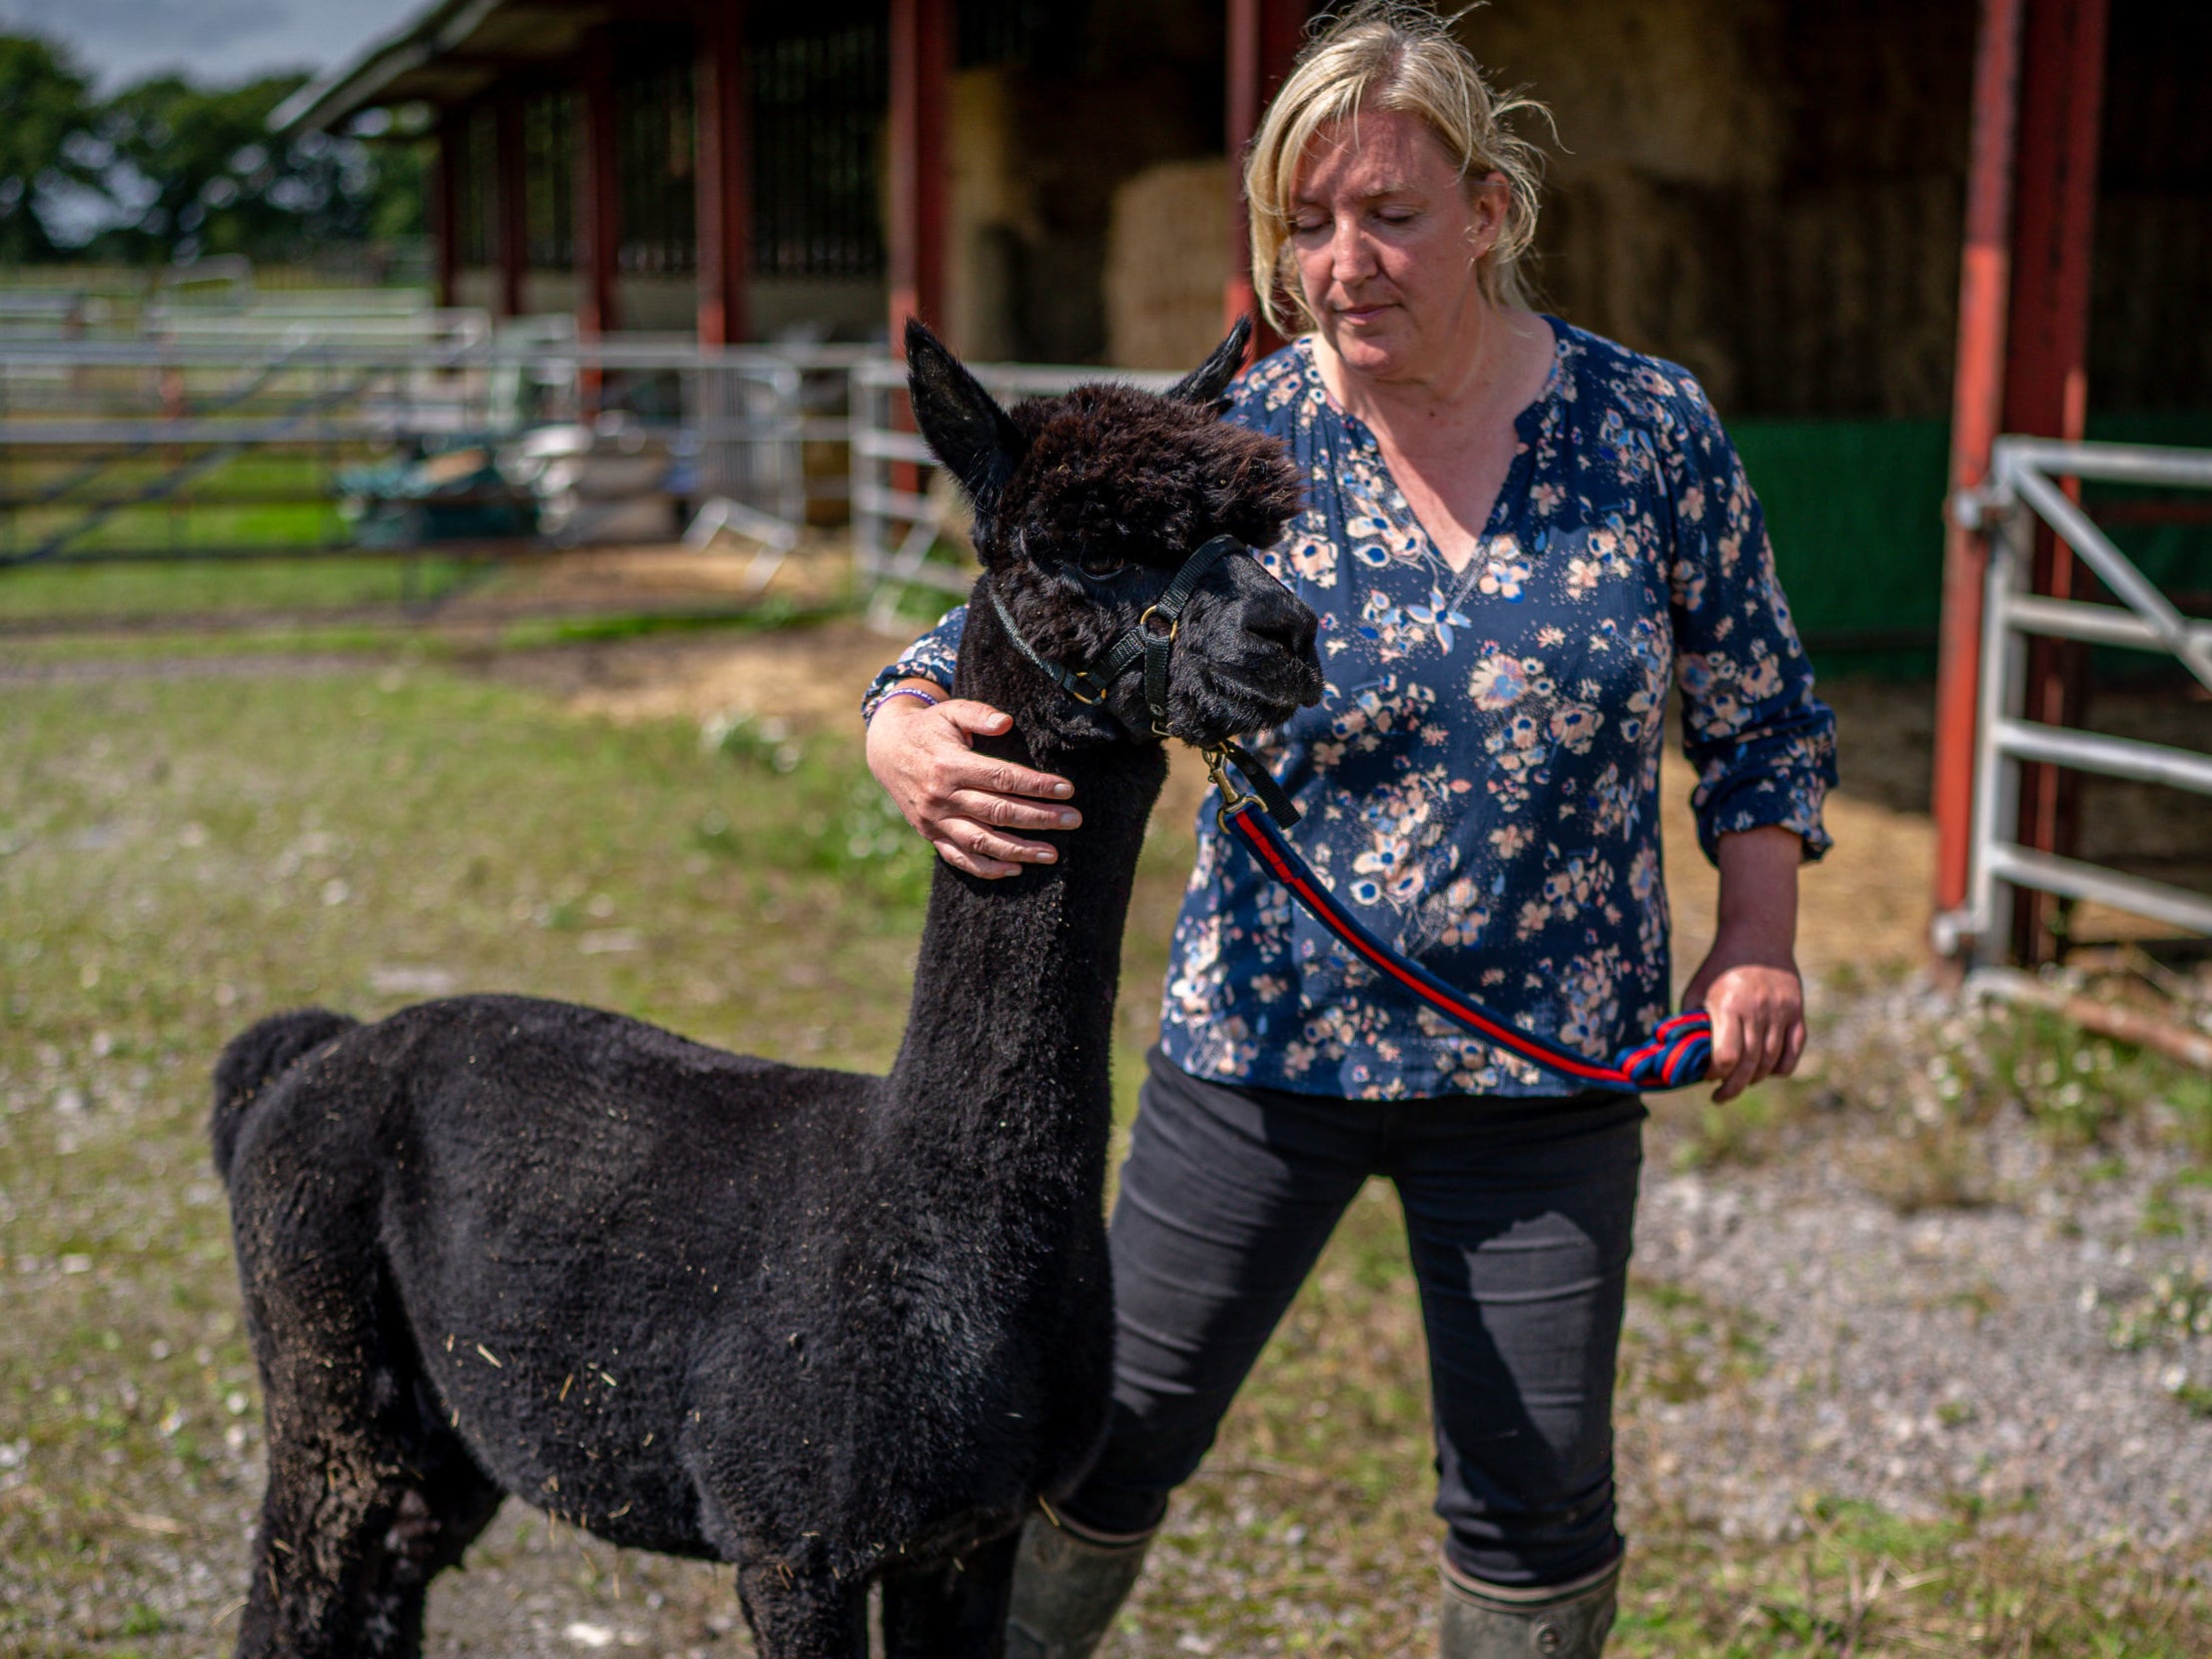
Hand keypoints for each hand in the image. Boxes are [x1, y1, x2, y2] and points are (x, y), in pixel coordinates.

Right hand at [865, 685, 1077, 878]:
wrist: (886, 750)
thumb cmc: (929, 728)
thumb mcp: (950, 711)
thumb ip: (978, 714)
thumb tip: (1006, 722)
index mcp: (950, 765)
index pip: (1002, 778)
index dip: (1037, 786)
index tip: (1067, 790)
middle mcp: (942, 796)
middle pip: (999, 812)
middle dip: (1040, 818)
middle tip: (1074, 820)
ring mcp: (934, 820)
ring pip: (982, 841)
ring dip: (1019, 850)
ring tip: (1052, 854)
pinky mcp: (930, 834)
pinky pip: (959, 858)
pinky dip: (986, 868)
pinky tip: (1015, 869)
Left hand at [1681, 947, 1804, 1103]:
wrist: (1757, 938)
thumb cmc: (1718, 969)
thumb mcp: (1696, 990)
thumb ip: (1689, 1023)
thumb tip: (1676, 1055)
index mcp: (1728, 1006)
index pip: (1726, 1057)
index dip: (1715, 1074)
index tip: (1706, 1076)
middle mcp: (1757, 1011)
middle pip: (1749, 1066)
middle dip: (1733, 1088)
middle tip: (1720, 1096)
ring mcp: (1781, 1013)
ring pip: (1771, 1062)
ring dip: (1754, 1078)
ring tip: (1740, 1080)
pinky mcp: (1797, 1013)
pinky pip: (1793, 1052)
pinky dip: (1780, 1068)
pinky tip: (1765, 1071)